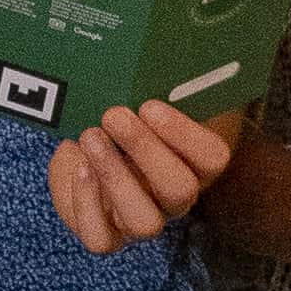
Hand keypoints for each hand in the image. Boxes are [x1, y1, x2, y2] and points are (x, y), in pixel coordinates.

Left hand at [51, 88, 236, 252]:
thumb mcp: (147, 93)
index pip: (213, 157)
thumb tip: (156, 51)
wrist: (92, 138)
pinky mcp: (106, 234)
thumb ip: (159, 80)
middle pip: (179, 191)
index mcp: (197, 162)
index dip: (185, 133)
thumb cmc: (128, 112)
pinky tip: (77, 164)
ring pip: (143, 222)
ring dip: (114, 178)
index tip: (149, 105)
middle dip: (144, 150)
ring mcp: (141, 220)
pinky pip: (101, 238)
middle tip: (113, 114)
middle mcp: (175, 198)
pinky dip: (86, 203)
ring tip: (90, 137)